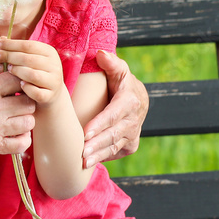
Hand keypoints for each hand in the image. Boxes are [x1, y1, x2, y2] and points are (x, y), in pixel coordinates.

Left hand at [0, 38, 65, 106]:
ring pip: (32, 75)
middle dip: (9, 56)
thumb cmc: (35, 71)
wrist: (52, 93)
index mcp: (49, 52)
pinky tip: (20, 84)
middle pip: (28, 59)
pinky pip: (36, 92)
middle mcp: (54, 65)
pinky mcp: (50, 96)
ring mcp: (54, 81)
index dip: (10, 44)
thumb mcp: (29, 58)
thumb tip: (0, 39)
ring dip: (17, 71)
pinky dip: (27, 88)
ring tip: (8, 69)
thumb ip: (16, 49)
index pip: (28, 45)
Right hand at [0, 72, 35, 167]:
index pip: (16, 80)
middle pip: (27, 102)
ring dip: (25, 120)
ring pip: (28, 122)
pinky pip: (22, 143)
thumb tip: (5, 76)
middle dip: (25, 101)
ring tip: (16, 119)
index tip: (16, 87)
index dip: (19, 82)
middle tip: (18, 104)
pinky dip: (22, 139)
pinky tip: (14, 135)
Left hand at [81, 50, 148, 167]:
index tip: (85, 132)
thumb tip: (100, 54)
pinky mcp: (130, 145)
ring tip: (83, 162)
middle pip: (113, 135)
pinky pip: (116, 153)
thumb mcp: (118, 70)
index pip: (113, 115)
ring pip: (114, 147)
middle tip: (80, 152)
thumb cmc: (121, 82)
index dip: (100, 125)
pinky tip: (89, 163)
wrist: (138, 99)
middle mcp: (134, 120)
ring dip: (98, 155)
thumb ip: (110, 63)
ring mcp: (133, 135)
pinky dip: (103, 158)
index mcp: (130, 102)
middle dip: (96, 144)